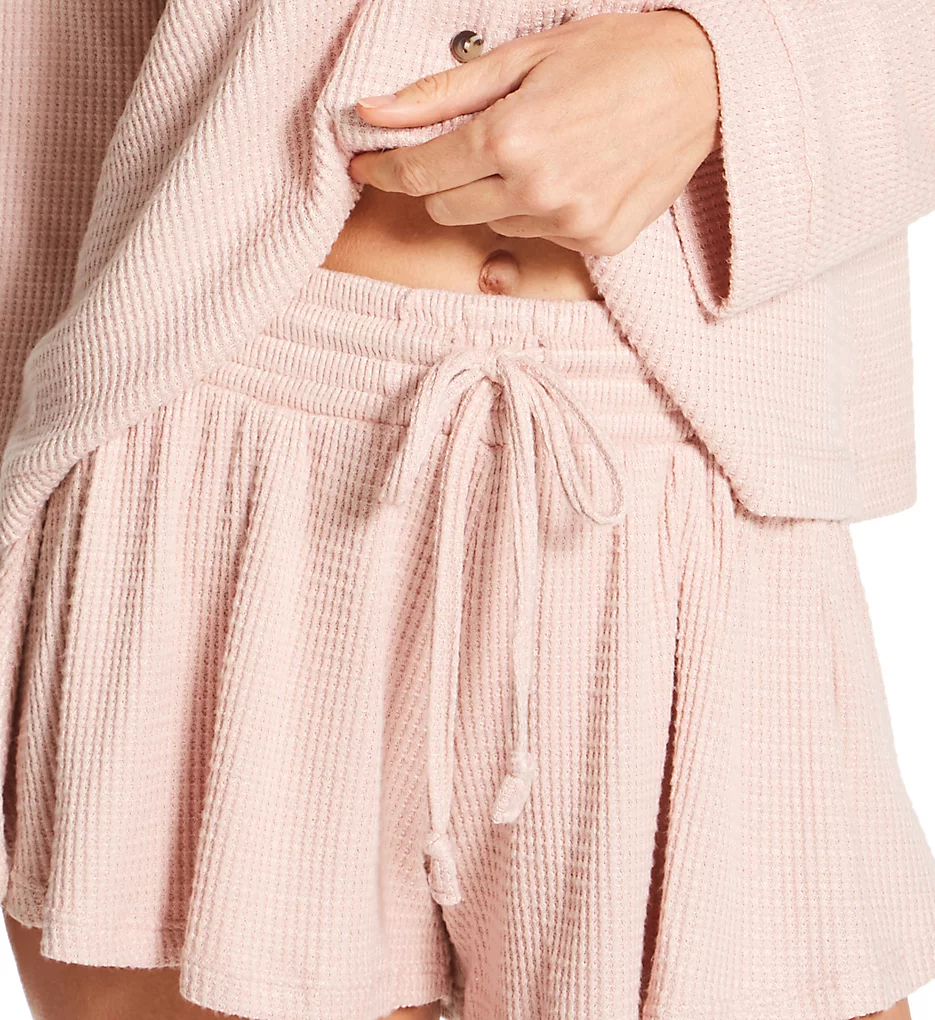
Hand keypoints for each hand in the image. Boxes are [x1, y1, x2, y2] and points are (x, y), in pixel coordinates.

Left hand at [347, 11, 719, 256]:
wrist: (702, 83)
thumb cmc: (613, 55)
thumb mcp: (521, 58)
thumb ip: (440, 94)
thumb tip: (373, 112)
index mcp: (508, 138)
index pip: (419, 171)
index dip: (385, 167)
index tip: (366, 164)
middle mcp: (534, 190)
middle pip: (447, 207)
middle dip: (444, 178)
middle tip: (470, 144)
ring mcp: (567, 222)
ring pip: (492, 223)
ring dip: (495, 193)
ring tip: (539, 149)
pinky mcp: (595, 242)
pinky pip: (538, 235)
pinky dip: (538, 209)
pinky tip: (568, 174)